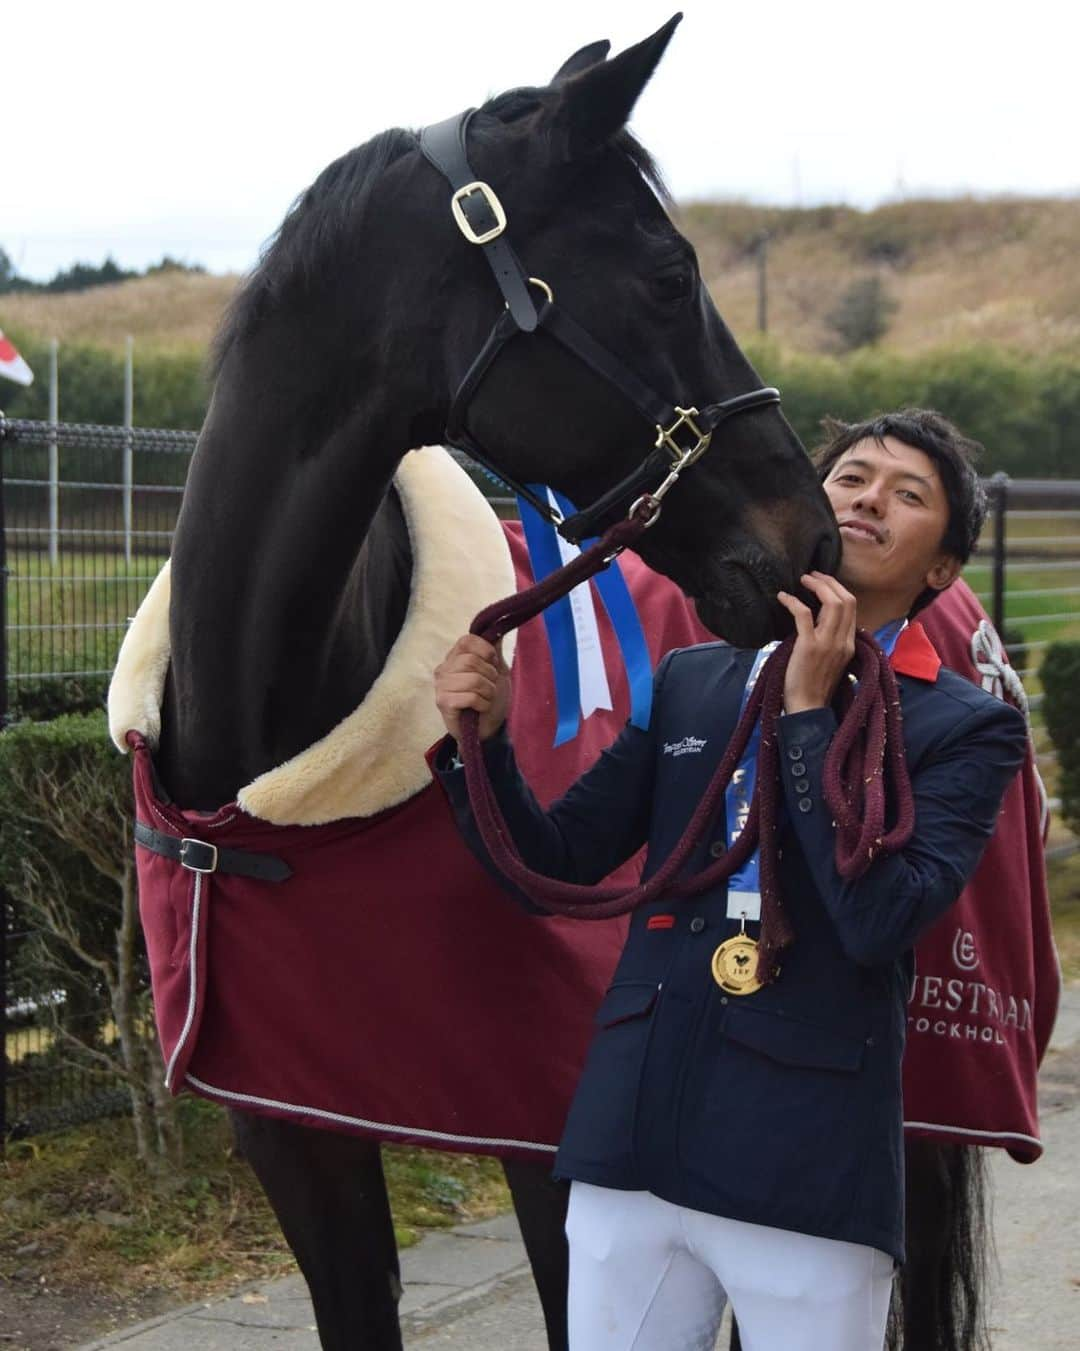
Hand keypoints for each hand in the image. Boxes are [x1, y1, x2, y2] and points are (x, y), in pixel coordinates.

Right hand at [434, 635, 510, 741]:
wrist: (488, 728)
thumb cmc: (491, 698)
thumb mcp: (498, 671)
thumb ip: (495, 649)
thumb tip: (497, 626)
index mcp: (455, 657)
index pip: (467, 640)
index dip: (485, 650)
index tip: (493, 664)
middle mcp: (444, 669)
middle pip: (471, 660)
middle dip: (489, 675)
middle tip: (490, 687)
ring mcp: (441, 686)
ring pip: (472, 679)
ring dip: (488, 691)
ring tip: (485, 698)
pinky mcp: (443, 703)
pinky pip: (469, 696)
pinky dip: (482, 703)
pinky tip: (480, 708)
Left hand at [776, 573, 856, 712]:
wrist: (808, 709)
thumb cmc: (815, 686)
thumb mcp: (833, 661)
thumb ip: (833, 641)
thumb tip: (821, 621)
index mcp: (849, 644)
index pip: (852, 608)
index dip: (838, 590)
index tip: (824, 583)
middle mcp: (843, 642)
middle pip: (846, 600)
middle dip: (830, 582)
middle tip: (813, 576)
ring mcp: (827, 643)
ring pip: (832, 603)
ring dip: (816, 586)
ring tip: (803, 580)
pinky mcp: (808, 647)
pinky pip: (804, 614)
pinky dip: (793, 601)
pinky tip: (783, 597)